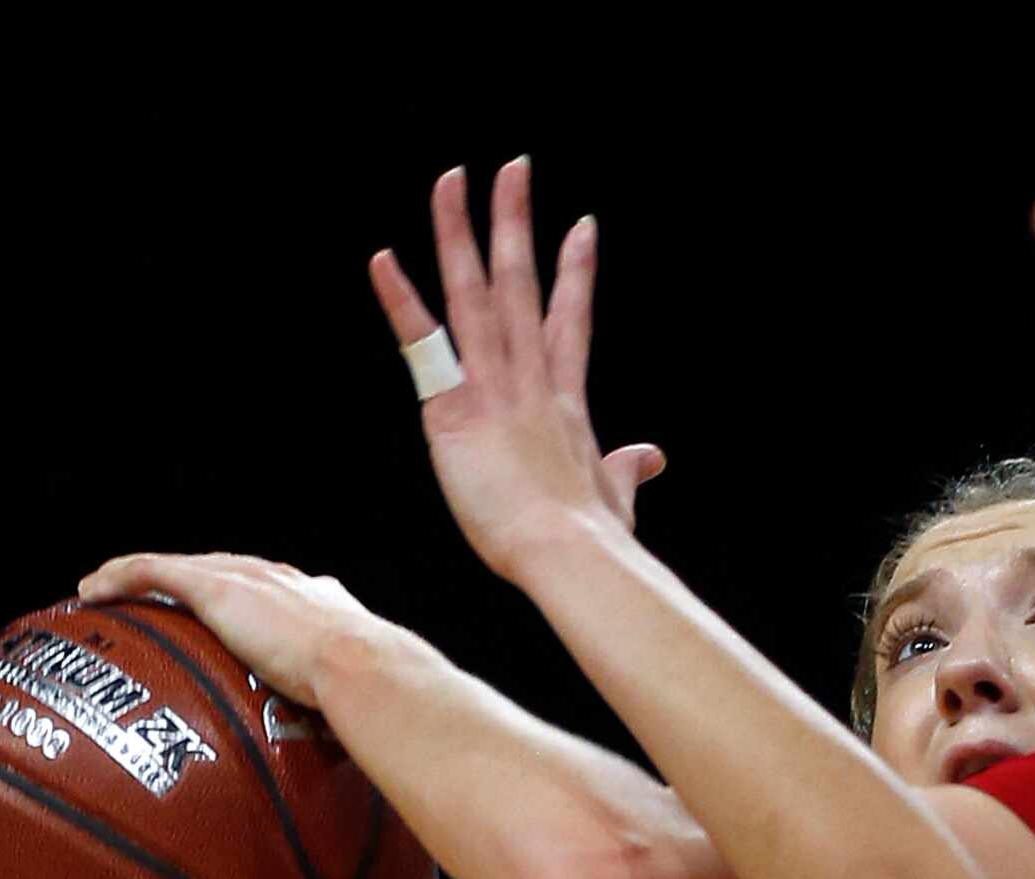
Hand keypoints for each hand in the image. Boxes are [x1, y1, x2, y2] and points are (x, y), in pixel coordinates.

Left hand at [74, 552, 387, 704]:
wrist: (361, 668)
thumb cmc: (370, 695)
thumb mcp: (354, 705)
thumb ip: (342, 723)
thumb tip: (350, 770)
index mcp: (319, 603)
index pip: (273, 592)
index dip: (244, 599)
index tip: (226, 619)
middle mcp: (282, 582)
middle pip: (224, 571)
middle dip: (190, 581)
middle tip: (158, 600)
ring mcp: (248, 580)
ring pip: (183, 567)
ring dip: (141, 576)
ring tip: (104, 590)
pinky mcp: (218, 586)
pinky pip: (153, 571)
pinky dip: (121, 576)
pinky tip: (89, 592)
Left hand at [369, 158, 665, 580]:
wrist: (571, 555)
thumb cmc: (595, 540)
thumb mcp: (617, 497)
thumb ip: (626, 469)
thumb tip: (651, 457)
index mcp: (567, 403)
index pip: (570, 323)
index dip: (575, 273)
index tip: (580, 225)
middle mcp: (532, 382)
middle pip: (521, 285)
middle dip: (516, 222)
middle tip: (513, 167)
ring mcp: (496, 389)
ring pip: (477, 294)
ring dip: (462, 233)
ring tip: (453, 179)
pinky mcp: (458, 411)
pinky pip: (426, 346)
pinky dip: (403, 302)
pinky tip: (382, 258)